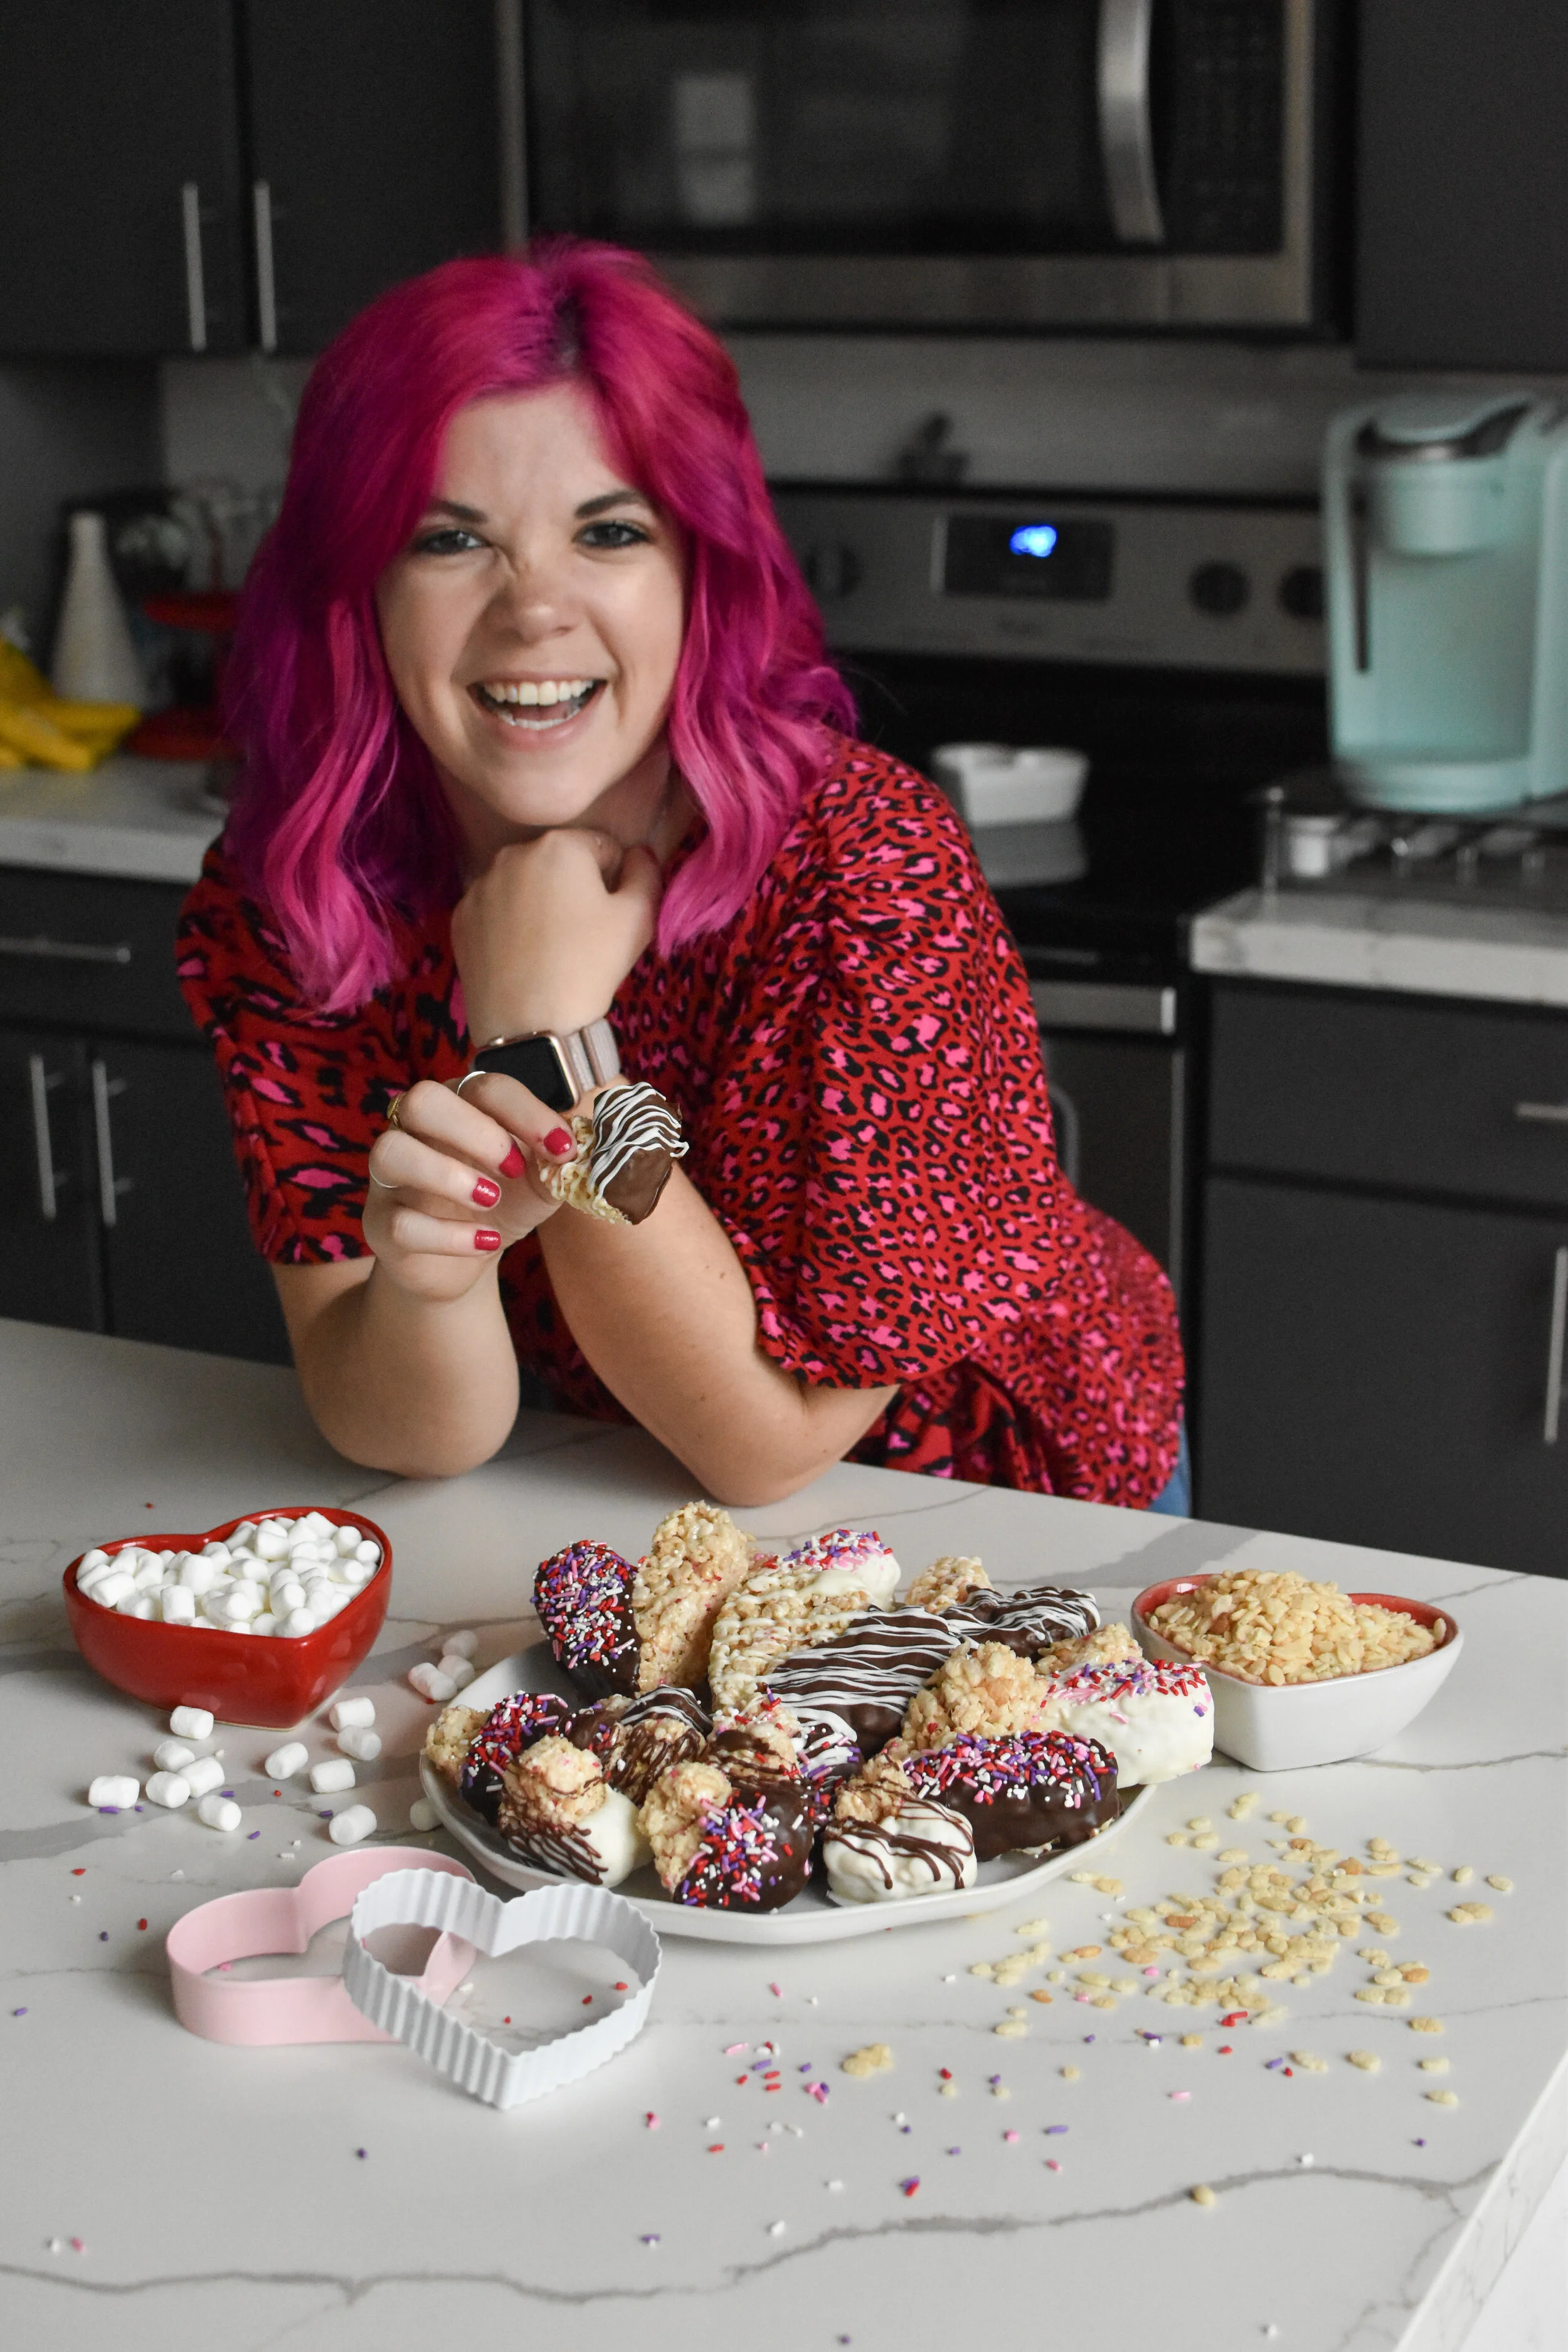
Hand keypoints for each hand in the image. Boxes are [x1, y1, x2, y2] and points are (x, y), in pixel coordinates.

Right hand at [362, 1074, 576, 1303]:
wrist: (464, 1263)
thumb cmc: (503, 1205)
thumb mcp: (541, 1181)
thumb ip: (562, 1161)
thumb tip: (589, 1145)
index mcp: (458, 1108)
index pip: (483, 1086)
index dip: (526, 1112)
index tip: (562, 1147)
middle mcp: (415, 1132)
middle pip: (421, 1100)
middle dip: (473, 1130)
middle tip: (514, 1167)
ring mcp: (391, 1178)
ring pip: (391, 1152)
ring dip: (447, 1175)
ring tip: (491, 1199)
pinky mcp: (381, 1225)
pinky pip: (400, 1222)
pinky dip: (447, 1235)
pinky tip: (486, 1241)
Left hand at [452, 827, 660, 1044]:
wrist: (528, 1027)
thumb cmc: (589, 968)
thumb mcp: (638, 919)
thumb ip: (646, 872)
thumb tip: (639, 851)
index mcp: (560, 845)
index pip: (603, 848)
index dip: (614, 882)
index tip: (609, 917)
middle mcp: (512, 853)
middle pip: (559, 862)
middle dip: (572, 887)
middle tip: (580, 934)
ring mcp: (480, 885)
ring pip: (524, 883)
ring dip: (539, 902)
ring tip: (548, 947)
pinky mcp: (460, 917)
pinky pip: (495, 908)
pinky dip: (509, 923)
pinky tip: (520, 955)